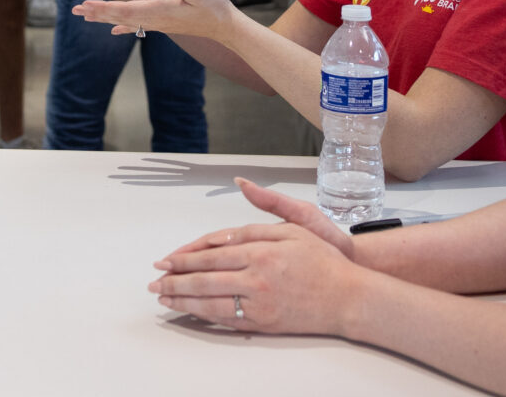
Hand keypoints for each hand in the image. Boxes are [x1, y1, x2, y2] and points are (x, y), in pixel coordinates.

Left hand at [72, 0, 237, 39]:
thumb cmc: (214, 6)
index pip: (125, 10)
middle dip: (97, 13)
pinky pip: (136, 25)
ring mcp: (158, 24)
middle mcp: (155, 20)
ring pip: (124, 21)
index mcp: (160, 10)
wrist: (224, 26)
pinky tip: (112, 30)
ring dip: (103, 18)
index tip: (86, 5)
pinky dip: (121, 25)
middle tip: (74, 9)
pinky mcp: (162, 23)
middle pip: (120, 17)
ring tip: (83, 15)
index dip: (104, 7)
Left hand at [148, 177, 364, 336]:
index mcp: (260, 249)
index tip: (166, 259)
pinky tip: (194, 312)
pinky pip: (227, 320)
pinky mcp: (264, 322)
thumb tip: (242, 184)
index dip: (185, 256)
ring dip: (184, 299)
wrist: (350, 294)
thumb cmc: (325, 256)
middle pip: (204, 278)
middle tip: (155, 281)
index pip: (211, 252)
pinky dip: (205, 315)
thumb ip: (265, 206)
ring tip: (165, 298)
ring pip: (211, 301)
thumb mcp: (297, 221)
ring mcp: (259, 302)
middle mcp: (255, 276)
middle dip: (175, 279)